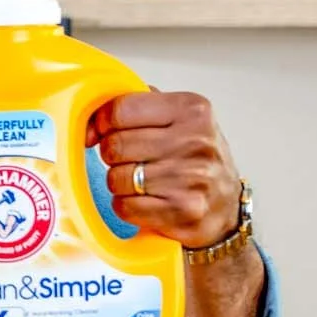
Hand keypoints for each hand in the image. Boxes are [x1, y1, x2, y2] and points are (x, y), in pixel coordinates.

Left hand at [87, 90, 241, 247]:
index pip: (121, 109)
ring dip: (121, 184)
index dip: (102, 123)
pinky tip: (148, 201)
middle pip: (115, 145)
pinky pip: (125, 206)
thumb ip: (137, 105)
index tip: (103, 131)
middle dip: (114, 156)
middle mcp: (195, 141)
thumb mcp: (179, 118)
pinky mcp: (183, 210)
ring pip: (117, 178)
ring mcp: (190, 177)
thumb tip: (91, 124)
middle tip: (133, 161)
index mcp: (192, 110)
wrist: (226, 206)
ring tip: (144, 182)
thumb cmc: (194, 158)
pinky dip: (127, 206)